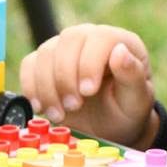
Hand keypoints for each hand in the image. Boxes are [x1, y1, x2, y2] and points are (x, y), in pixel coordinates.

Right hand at [20, 24, 158, 147]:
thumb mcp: (137, 100)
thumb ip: (133, 76)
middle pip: (69, 40)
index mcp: (119, 41)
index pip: (100, 38)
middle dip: (66, 76)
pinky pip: (29, 65)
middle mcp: (90, 38)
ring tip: (60, 114)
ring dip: (47, 86)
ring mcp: (65, 48)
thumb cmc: (127, 111)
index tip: (88, 92)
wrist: (109, 128)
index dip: (90, 63)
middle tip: (74, 106)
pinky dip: (31, 88)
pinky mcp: (45, 63)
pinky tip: (42, 108)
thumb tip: (120, 51)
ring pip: (46, 52)